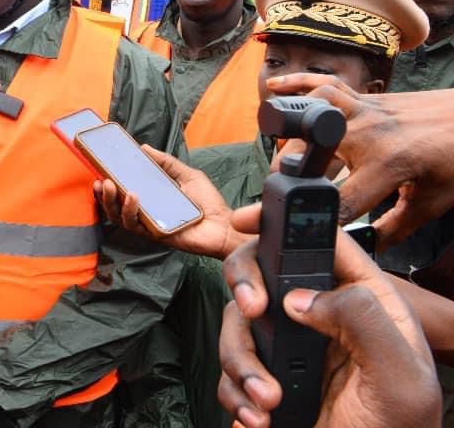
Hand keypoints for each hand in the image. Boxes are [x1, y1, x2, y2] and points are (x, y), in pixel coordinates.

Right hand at [94, 145, 246, 259]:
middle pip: (114, 207)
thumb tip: (144, 147)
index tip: (98, 171)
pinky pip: (135, 225)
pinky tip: (134, 196)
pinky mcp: (155, 235)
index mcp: (150, 199)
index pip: (121, 193)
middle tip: (102, 180)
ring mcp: (148, 225)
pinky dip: (131, 210)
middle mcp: (145, 213)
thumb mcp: (187, 175)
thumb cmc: (208, 202)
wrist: (224, 225)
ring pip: (120, 217)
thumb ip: (166, 162)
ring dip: (112, 201)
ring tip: (111, 185)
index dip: (107, 185)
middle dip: (104, 194)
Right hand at [218, 220, 440, 427]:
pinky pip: (227, 370)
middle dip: (245, 284)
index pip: (321, 242)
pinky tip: (260, 417)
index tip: (248, 219)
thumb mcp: (400, 377)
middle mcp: (319, 317)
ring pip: (236, 322)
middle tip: (251, 310)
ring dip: (241, 361)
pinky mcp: (261, 378)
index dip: (282, 220)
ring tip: (269, 400)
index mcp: (362, 302)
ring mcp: (286, 348)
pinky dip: (235, 392)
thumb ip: (362, 321)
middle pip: (262, 269)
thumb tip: (301, 297)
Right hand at [267, 73, 453, 248]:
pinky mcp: (364, 98)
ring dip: (290, 138)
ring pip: (310, 116)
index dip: (313, 222)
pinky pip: (324, 84)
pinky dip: (297, 82)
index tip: (289, 235)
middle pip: (309, 156)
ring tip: (283, 161)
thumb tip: (365, 249)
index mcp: (387, 164)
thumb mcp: (432, 201)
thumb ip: (395, 228)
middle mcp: (368, 134)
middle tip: (281, 201)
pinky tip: (274, 87)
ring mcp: (363, 110)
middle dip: (289, 181)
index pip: (338, 202)